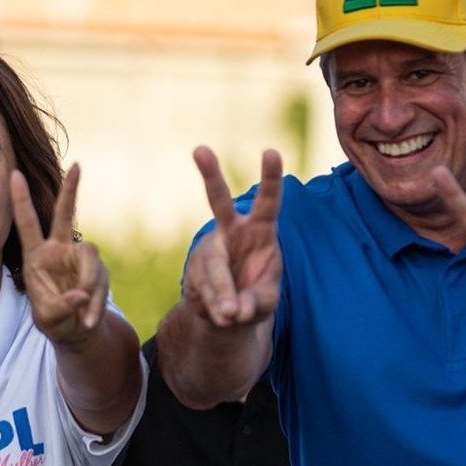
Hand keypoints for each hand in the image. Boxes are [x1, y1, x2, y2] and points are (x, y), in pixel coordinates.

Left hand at [12, 163, 107, 344]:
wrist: (76, 331)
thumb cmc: (54, 320)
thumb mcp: (49, 317)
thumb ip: (62, 306)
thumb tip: (82, 293)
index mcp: (36, 256)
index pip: (27, 224)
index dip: (21, 200)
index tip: (14, 174)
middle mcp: (59, 250)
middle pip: (65, 216)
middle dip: (71, 191)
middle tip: (77, 166)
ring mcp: (80, 258)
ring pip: (91, 262)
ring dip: (90, 288)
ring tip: (82, 315)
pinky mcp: (98, 270)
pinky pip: (101, 284)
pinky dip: (95, 306)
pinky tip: (87, 322)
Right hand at [182, 147, 282, 327]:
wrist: (226, 313)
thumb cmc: (255, 296)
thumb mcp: (266, 301)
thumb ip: (256, 302)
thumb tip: (234, 311)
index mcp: (261, 231)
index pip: (268, 201)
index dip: (270, 178)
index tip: (271, 151)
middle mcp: (231, 232)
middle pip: (218, 201)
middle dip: (210, 175)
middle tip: (200, 149)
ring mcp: (209, 249)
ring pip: (212, 265)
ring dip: (221, 292)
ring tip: (230, 315)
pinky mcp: (194, 269)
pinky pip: (203, 288)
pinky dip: (213, 305)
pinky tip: (221, 316)